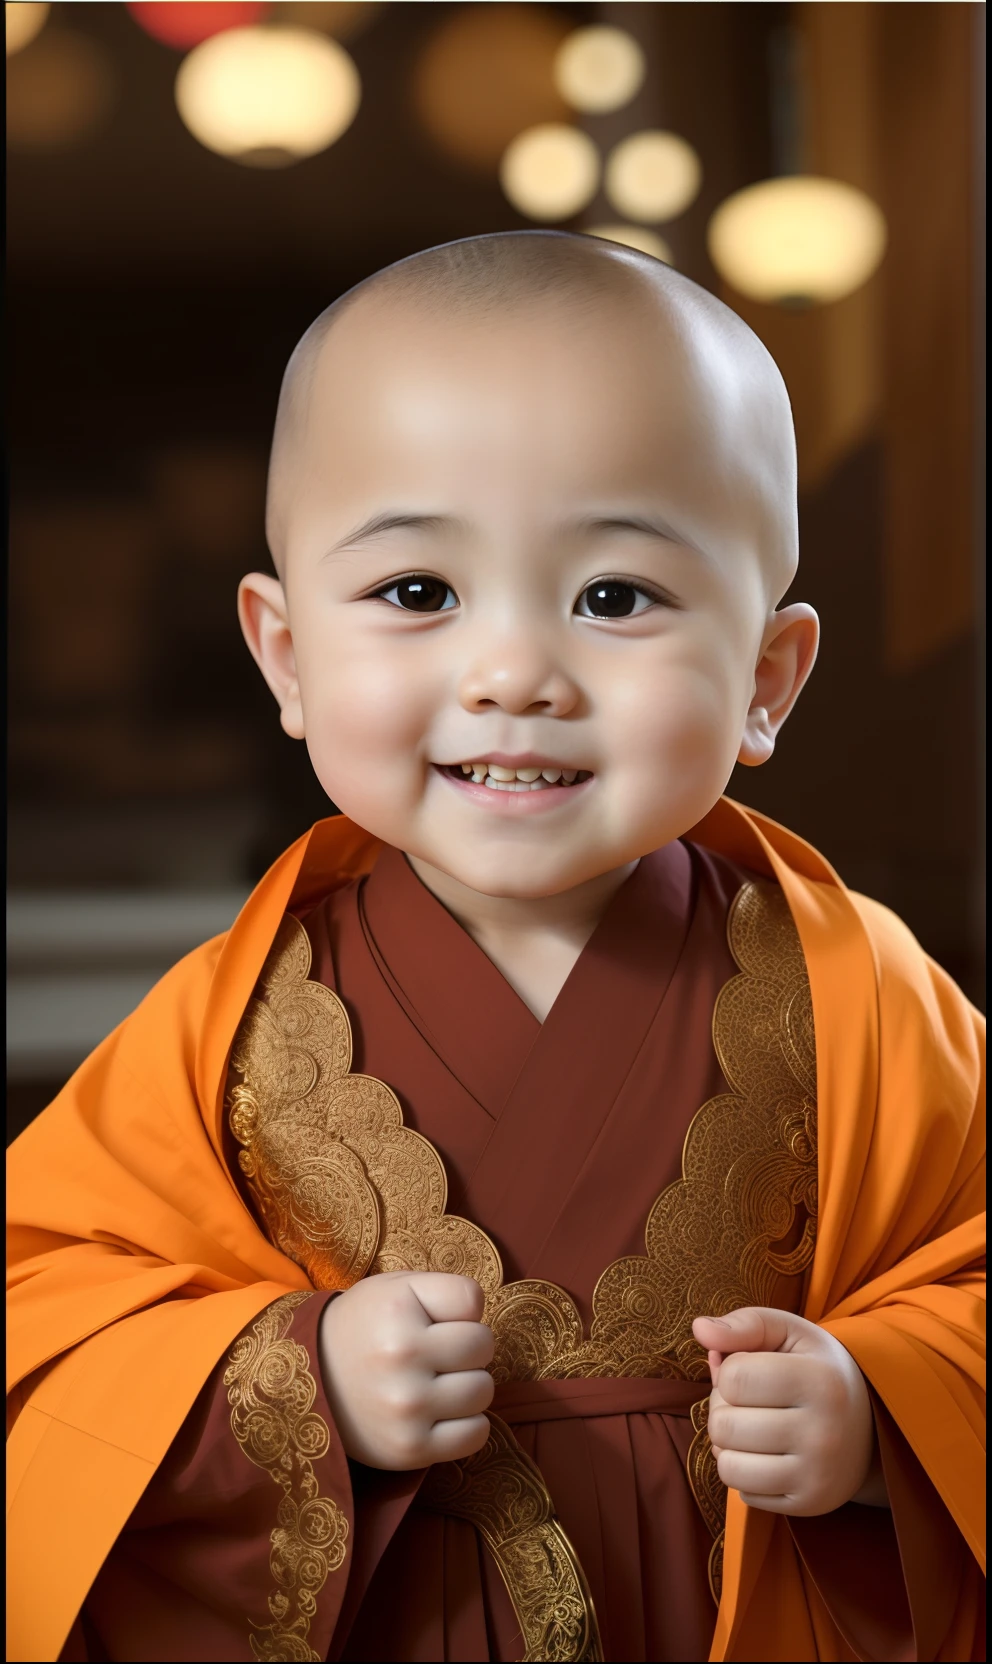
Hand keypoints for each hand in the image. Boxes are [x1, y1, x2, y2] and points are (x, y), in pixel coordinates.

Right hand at [318, 1271, 493, 1469]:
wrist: (310, 1381)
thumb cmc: (365, 1328)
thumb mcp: (396, 1288)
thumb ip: (446, 1290)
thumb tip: (483, 1319)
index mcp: (398, 1310)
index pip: (472, 1301)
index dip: (458, 1310)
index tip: (433, 1321)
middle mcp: (401, 1356)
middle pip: (483, 1346)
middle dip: (467, 1348)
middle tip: (437, 1355)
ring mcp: (406, 1407)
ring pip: (483, 1391)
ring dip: (467, 1386)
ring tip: (436, 1384)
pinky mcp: (409, 1449)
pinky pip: (475, 1435)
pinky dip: (467, 1425)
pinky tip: (442, 1414)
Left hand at [692, 1307, 881, 1515]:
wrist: (869, 1426)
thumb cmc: (817, 1369)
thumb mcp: (791, 1334)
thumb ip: (746, 1324)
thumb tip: (700, 1328)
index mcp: (820, 1381)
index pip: (733, 1378)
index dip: (729, 1371)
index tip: (753, 1371)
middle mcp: (823, 1433)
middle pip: (723, 1425)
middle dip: (724, 1409)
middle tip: (751, 1403)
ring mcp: (817, 1475)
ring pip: (728, 1467)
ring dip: (728, 1445)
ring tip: (752, 1429)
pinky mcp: (810, 1505)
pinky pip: (743, 1494)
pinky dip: (744, 1472)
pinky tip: (767, 1455)